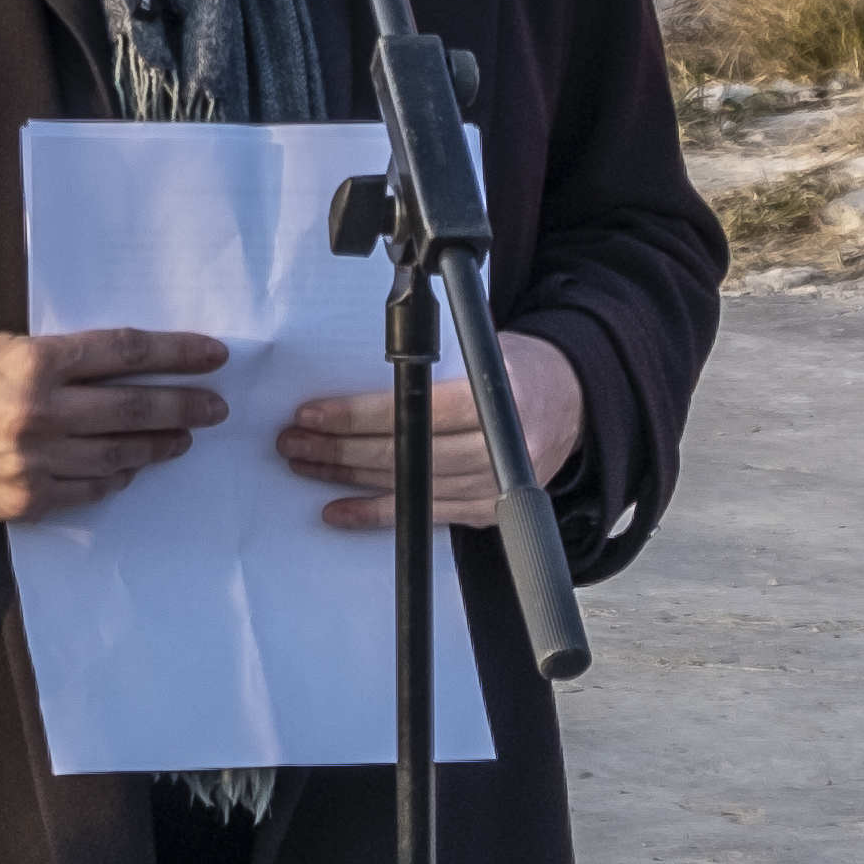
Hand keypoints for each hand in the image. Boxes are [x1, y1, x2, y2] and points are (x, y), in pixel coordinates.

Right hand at [0, 326, 230, 521]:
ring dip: (160, 445)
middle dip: (185, 405)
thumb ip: (59, 359)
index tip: (213, 354)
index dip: (176, 352)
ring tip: (182, 438)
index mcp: (35, 363)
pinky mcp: (28, 499)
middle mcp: (40, 413)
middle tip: (215, 406)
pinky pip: (92, 489)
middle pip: (135, 407)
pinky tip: (132, 466)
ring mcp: (36, 462)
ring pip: (120, 453)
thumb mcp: (1, 349)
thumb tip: (124, 365)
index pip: (124, 352)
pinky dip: (118, 476)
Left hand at [274, 333, 585, 532]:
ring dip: (347, 477)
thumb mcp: (484, 347)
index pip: (415, 413)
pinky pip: (422, 516)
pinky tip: (338, 510)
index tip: (312, 413)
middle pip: (404, 455)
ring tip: (304, 463)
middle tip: (292, 440)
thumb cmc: (517, 366)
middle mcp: (500, 450)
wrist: (571, 398)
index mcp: (499, 399)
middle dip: (338, 448)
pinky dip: (375, 514)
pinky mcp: (487, 511)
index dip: (357, 416)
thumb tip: (356, 377)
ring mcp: (495, 487)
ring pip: (408, 488)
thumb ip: (434, 367)